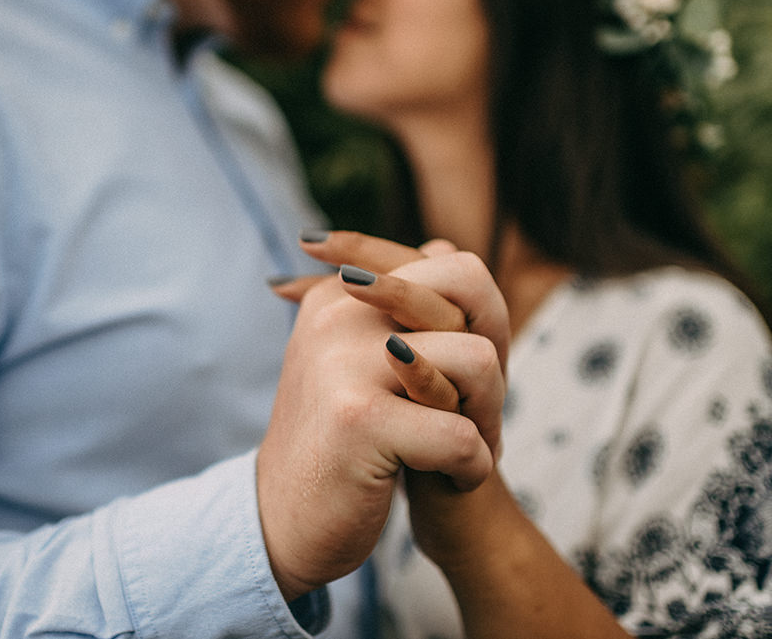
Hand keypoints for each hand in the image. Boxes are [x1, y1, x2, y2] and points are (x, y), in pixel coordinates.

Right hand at [257, 248, 505, 601]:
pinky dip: (472, 469)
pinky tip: (450, 481)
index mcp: (340, 296)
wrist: (279, 523)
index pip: (456, 269)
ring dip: (488, 419)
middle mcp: (339, 316)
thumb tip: (447, 248)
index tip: (459, 379)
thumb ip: (400, 308)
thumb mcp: (359, 364)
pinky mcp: (359, 420)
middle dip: (492, 369)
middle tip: (474, 417)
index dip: (485, 326)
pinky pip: (463, 435)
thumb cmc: (336, 445)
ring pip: (478, 363)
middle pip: (474, 306)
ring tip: (461, 449)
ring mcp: (345, 364)